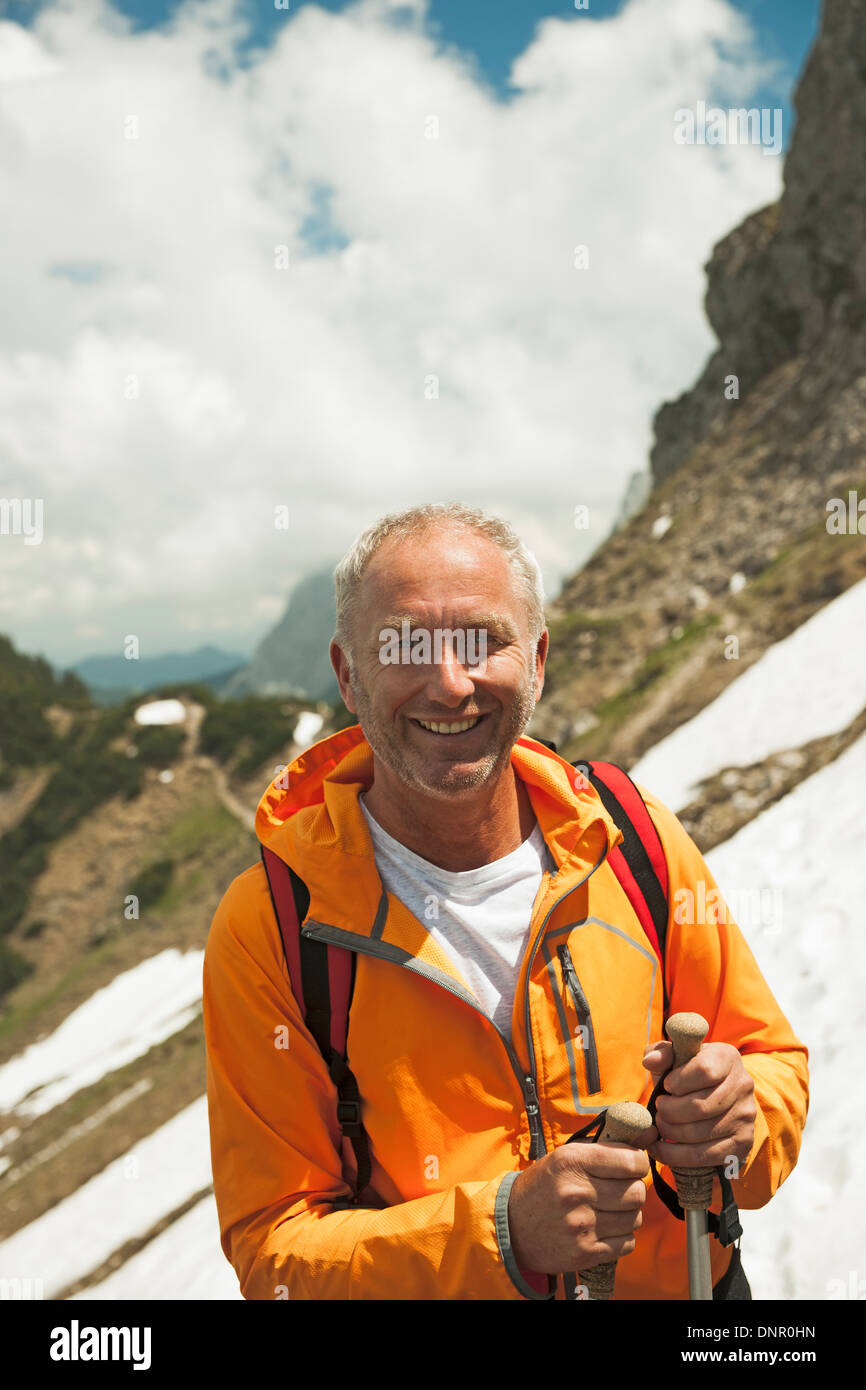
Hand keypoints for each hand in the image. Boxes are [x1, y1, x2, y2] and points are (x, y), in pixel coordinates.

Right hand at [507, 1124, 656, 1274]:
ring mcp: (581, 1225)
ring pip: (634, 1218)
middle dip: (634, 1190)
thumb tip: (651, 1132)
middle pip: (636, 1192)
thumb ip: (607, 1147)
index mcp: (572, 1161)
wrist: (511, 1226)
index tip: (632, 1167)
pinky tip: (605, 1229)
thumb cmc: (545, 1186)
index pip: (631, 1161)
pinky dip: (622, 1237)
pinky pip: (627, 1243)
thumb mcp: (566, 1157)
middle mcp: (576, 1191)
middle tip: (621, 1190)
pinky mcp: (584, 1252)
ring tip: (610, 1211)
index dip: (638, 1163)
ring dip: (628, 1214)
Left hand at [642, 1039, 755, 1171]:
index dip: (679, 1081)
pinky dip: (674, 1155)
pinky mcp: (742, 1144)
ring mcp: (745, 1117)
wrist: (718, 1098)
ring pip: (700, 1133)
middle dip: (670, 1111)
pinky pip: (703, 1156)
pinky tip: (659, 1148)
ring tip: (661, 1125)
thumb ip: (662, 1052)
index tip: (667, 1086)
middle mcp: (743, 1086)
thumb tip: (650, 1060)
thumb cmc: (689, 1075)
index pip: (704, 1070)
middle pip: (700, 1106)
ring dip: (670, 1132)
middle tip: (659, 1109)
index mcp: (727, 1057)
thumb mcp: (676, 1057)